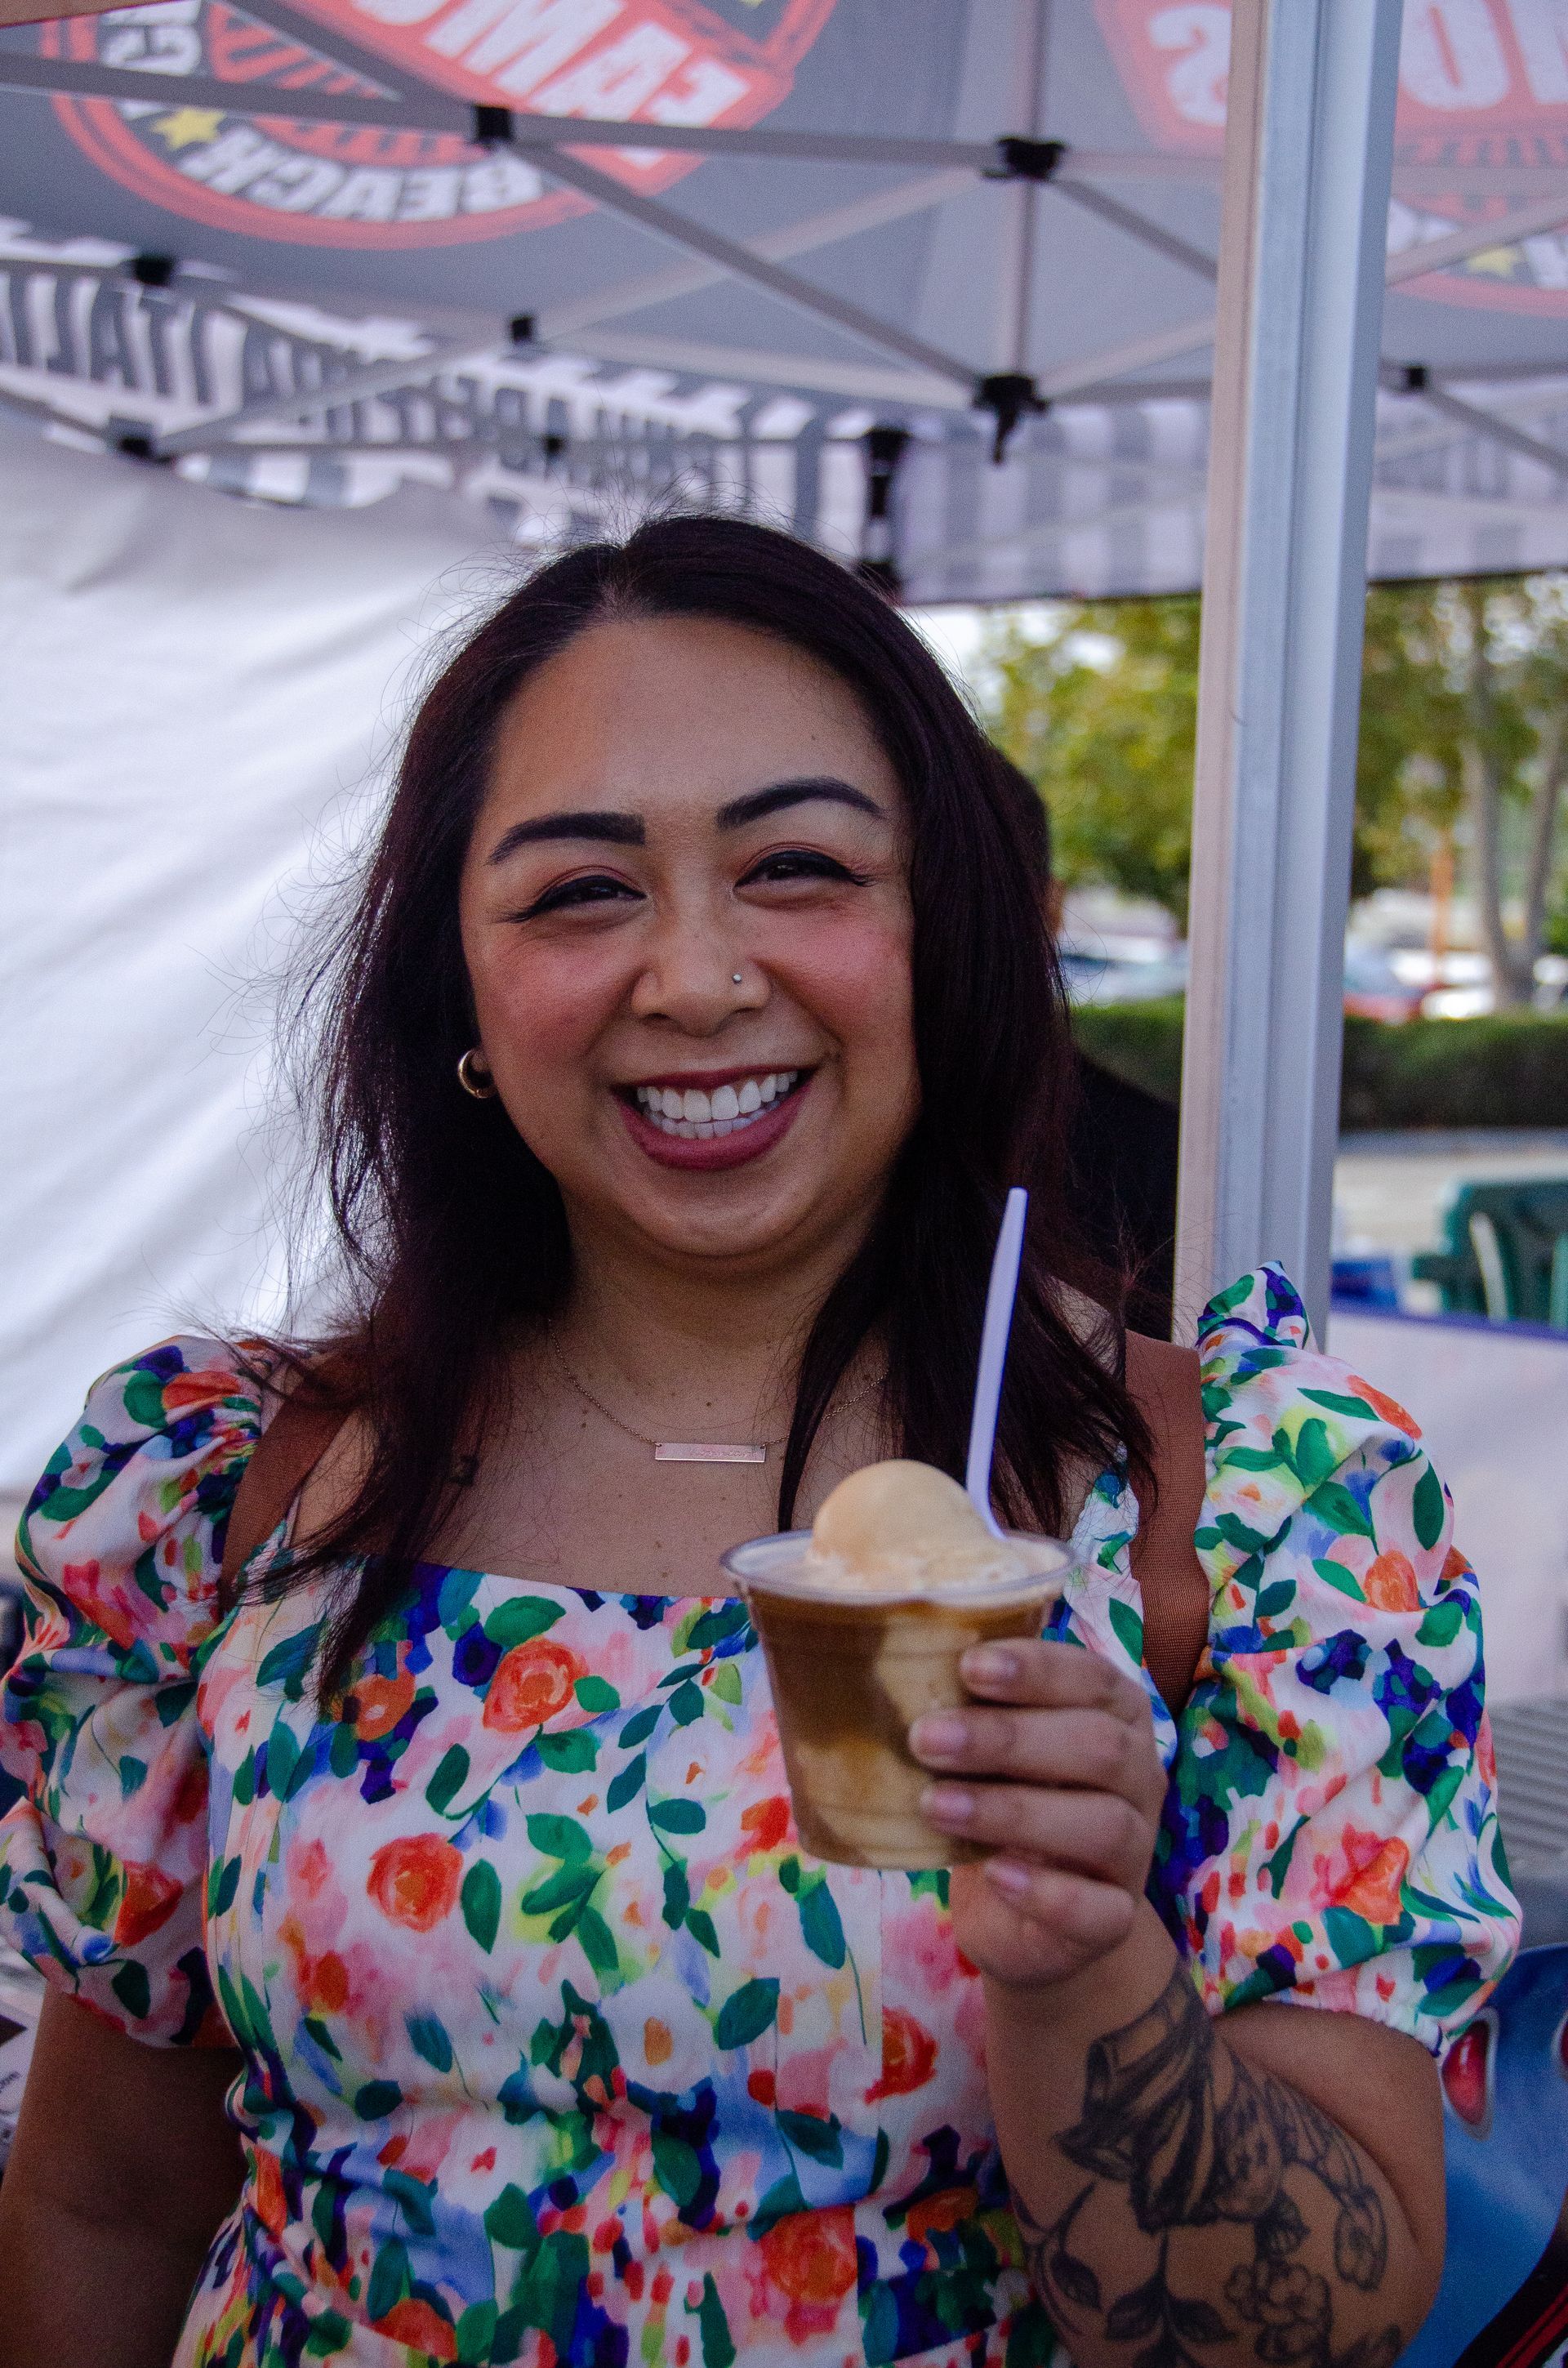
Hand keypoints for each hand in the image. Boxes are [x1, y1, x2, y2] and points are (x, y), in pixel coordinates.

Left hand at [908, 1639, 1164, 1990]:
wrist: (1027, 1916)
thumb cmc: (1005, 1800)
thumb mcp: (992, 1749)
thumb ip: (969, 1705)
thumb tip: (894, 1655)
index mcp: (1116, 1716)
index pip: (1092, 1678)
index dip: (1036, 1670)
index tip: (969, 1666)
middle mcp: (1139, 1778)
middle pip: (1099, 1747)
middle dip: (1009, 1738)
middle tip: (926, 1738)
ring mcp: (1135, 1853)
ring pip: (1104, 1825)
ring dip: (1014, 1811)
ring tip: (936, 1804)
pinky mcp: (1115, 1919)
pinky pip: (1100, 1909)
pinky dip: (1048, 1892)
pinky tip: (995, 1874)